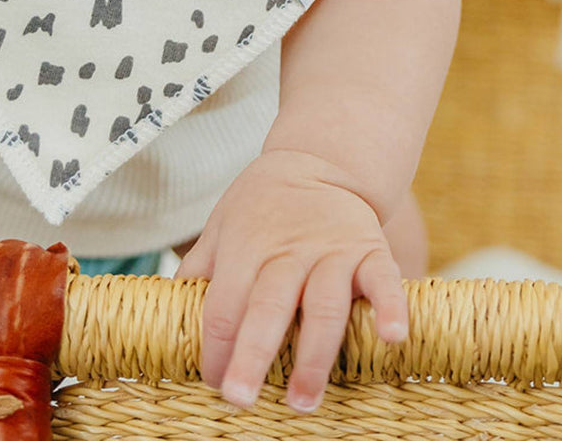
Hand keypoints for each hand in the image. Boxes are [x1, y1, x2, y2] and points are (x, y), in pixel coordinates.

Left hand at [175, 149, 407, 413]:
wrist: (321, 160)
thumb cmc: (263, 204)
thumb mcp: (222, 224)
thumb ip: (200, 266)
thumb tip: (169, 308)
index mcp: (245, 248)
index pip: (223, 305)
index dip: (215, 348)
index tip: (213, 384)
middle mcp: (287, 252)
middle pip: (267, 309)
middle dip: (252, 355)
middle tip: (239, 399)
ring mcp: (331, 252)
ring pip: (323, 307)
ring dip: (314, 356)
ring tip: (303, 401)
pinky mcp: (370, 250)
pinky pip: (383, 281)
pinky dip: (390, 308)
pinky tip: (392, 337)